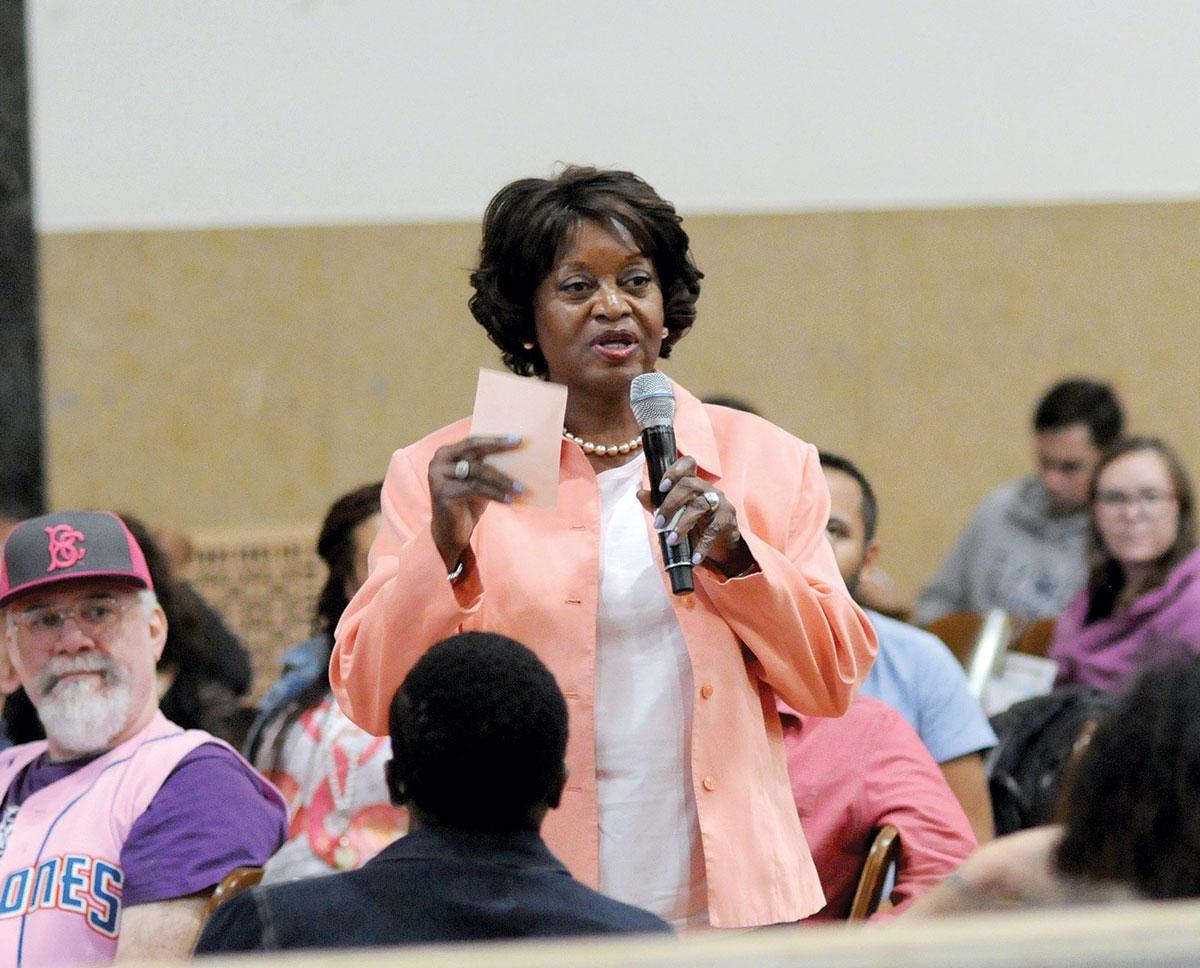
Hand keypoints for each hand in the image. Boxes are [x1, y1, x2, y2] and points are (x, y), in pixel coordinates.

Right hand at [428, 435, 523, 571]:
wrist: (449, 532)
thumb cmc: (467, 503)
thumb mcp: (478, 481)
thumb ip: (487, 466)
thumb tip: (518, 455)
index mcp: (446, 453)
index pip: (473, 441)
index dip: (496, 439)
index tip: (518, 438)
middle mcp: (438, 460)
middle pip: (473, 449)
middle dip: (499, 446)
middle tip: (520, 446)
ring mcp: (438, 476)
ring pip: (477, 470)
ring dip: (502, 479)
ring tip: (521, 488)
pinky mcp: (442, 492)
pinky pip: (475, 488)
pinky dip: (495, 494)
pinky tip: (510, 500)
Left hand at [637, 456, 754, 577]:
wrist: (722, 545)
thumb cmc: (696, 524)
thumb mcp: (675, 514)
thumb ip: (657, 504)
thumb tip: (640, 493)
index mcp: (693, 483)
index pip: (688, 464)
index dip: (675, 471)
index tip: (662, 487)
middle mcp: (707, 488)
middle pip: (689, 484)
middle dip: (670, 504)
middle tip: (658, 524)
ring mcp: (719, 502)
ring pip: (699, 505)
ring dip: (682, 525)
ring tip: (672, 541)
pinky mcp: (727, 520)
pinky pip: (712, 530)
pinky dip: (702, 545)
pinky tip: (694, 557)